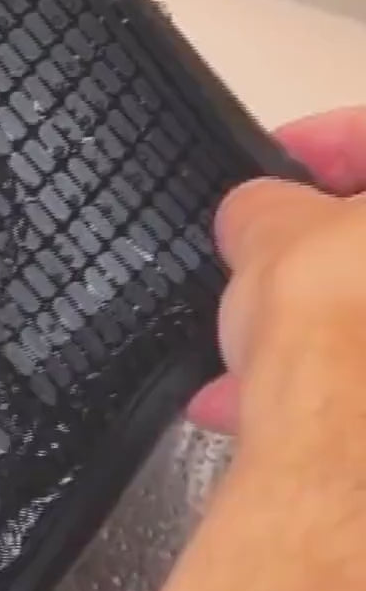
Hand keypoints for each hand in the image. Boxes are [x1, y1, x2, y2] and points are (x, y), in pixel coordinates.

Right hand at [188, 107, 365, 436]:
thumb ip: (263, 205)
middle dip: (314, 259)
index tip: (271, 164)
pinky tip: (251, 408)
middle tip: (258, 265)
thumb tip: (256, 213)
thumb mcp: (267, 229)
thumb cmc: (332, 313)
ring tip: (236, 359)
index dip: (322, 143)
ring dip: (312, 333)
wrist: (353, 447)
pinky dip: (326, 388)